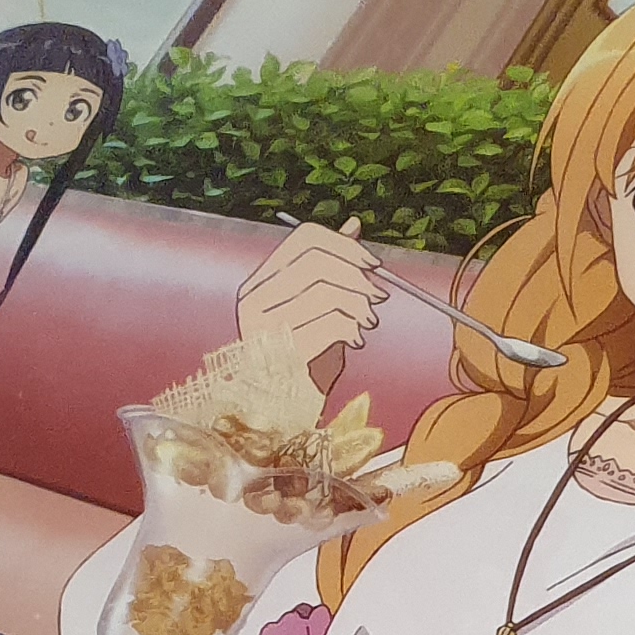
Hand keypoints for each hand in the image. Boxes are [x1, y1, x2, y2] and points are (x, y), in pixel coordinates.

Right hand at [240, 215, 385, 393]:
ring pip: (326, 292)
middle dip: (357, 275)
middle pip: (317, 262)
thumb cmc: (304, 355)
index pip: (305, 240)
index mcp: (260, 282)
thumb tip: (354, 224)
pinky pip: (329, 324)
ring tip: (368, 321)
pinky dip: (351, 327)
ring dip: (359, 305)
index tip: (373, 264)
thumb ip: (331, 266)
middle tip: (380, 294)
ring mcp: (264, 327)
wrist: (285, 410)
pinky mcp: (280, 352)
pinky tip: (356, 339)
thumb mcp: (319, 307)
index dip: (344, 245)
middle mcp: (254, 300)